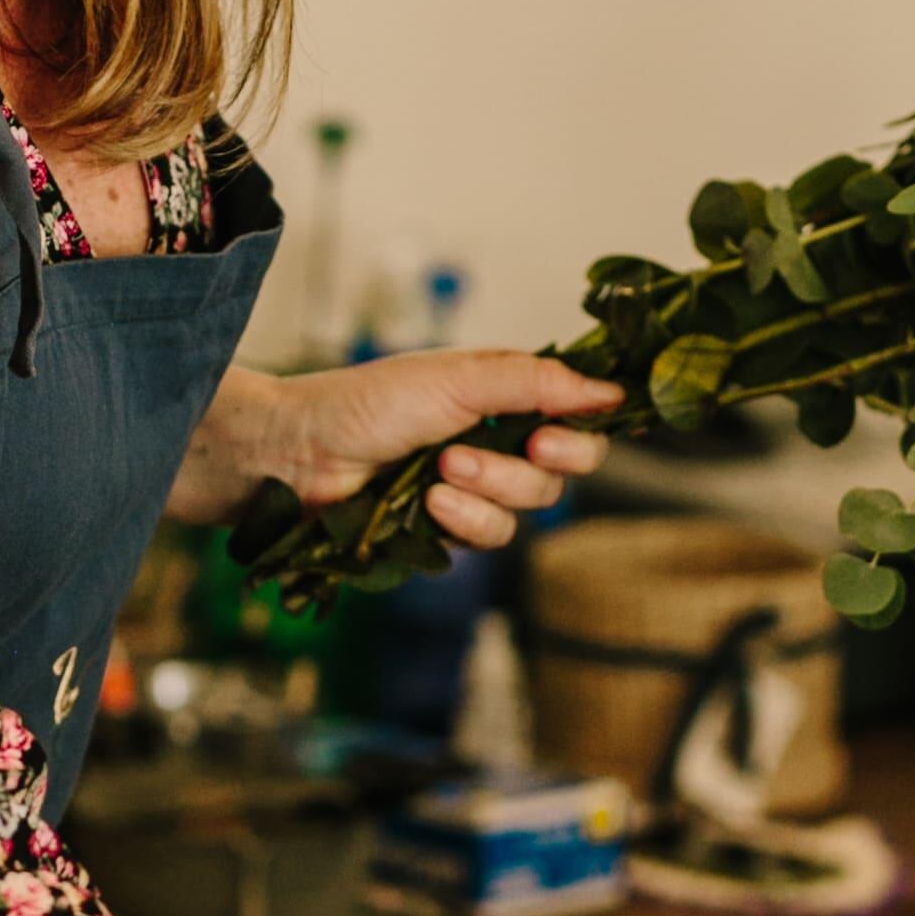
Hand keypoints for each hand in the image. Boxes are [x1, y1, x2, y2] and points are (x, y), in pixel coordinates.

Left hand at [270, 349, 625, 552]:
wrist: (303, 454)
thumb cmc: (371, 402)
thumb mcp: (459, 378)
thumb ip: (536, 383)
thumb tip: (611, 390)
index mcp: (505, 397)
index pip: (578, 418)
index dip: (583, 429)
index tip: (559, 429)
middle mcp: (498, 441)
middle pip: (564, 470)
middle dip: (538, 461)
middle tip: (515, 445)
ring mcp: (475, 489)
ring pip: (528, 508)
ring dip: (491, 488)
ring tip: (441, 468)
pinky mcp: (449, 531)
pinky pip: (489, 537)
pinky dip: (464, 519)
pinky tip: (430, 502)